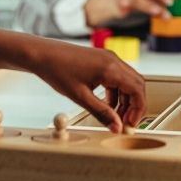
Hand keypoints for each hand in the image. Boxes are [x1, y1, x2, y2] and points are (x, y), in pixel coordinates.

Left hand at [26, 39, 145, 131]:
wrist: (42, 54)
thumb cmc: (57, 70)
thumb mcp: (80, 97)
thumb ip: (101, 113)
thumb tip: (115, 126)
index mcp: (110, 68)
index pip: (137, 89)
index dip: (138, 109)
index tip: (130, 123)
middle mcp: (113, 60)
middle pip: (136, 84)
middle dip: (134, 105)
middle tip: (125, 121)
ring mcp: (108, 58)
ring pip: (128, 81)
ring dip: (125, 99)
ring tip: (114, 116)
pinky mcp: (102, 60)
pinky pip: (117, 77)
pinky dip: (116, 92)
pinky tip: (106, 104)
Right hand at [85, 0, 172, 25]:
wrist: (109, 5)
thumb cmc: (130, 3)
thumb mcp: (144, 3)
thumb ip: (155, 6)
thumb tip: (169, 13)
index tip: (171, 2)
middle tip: (169, 3)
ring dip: (147, 4)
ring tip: (157, 11)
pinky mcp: (117, 3)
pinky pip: (122, 2)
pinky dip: (125, 3)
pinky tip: (126, 5)